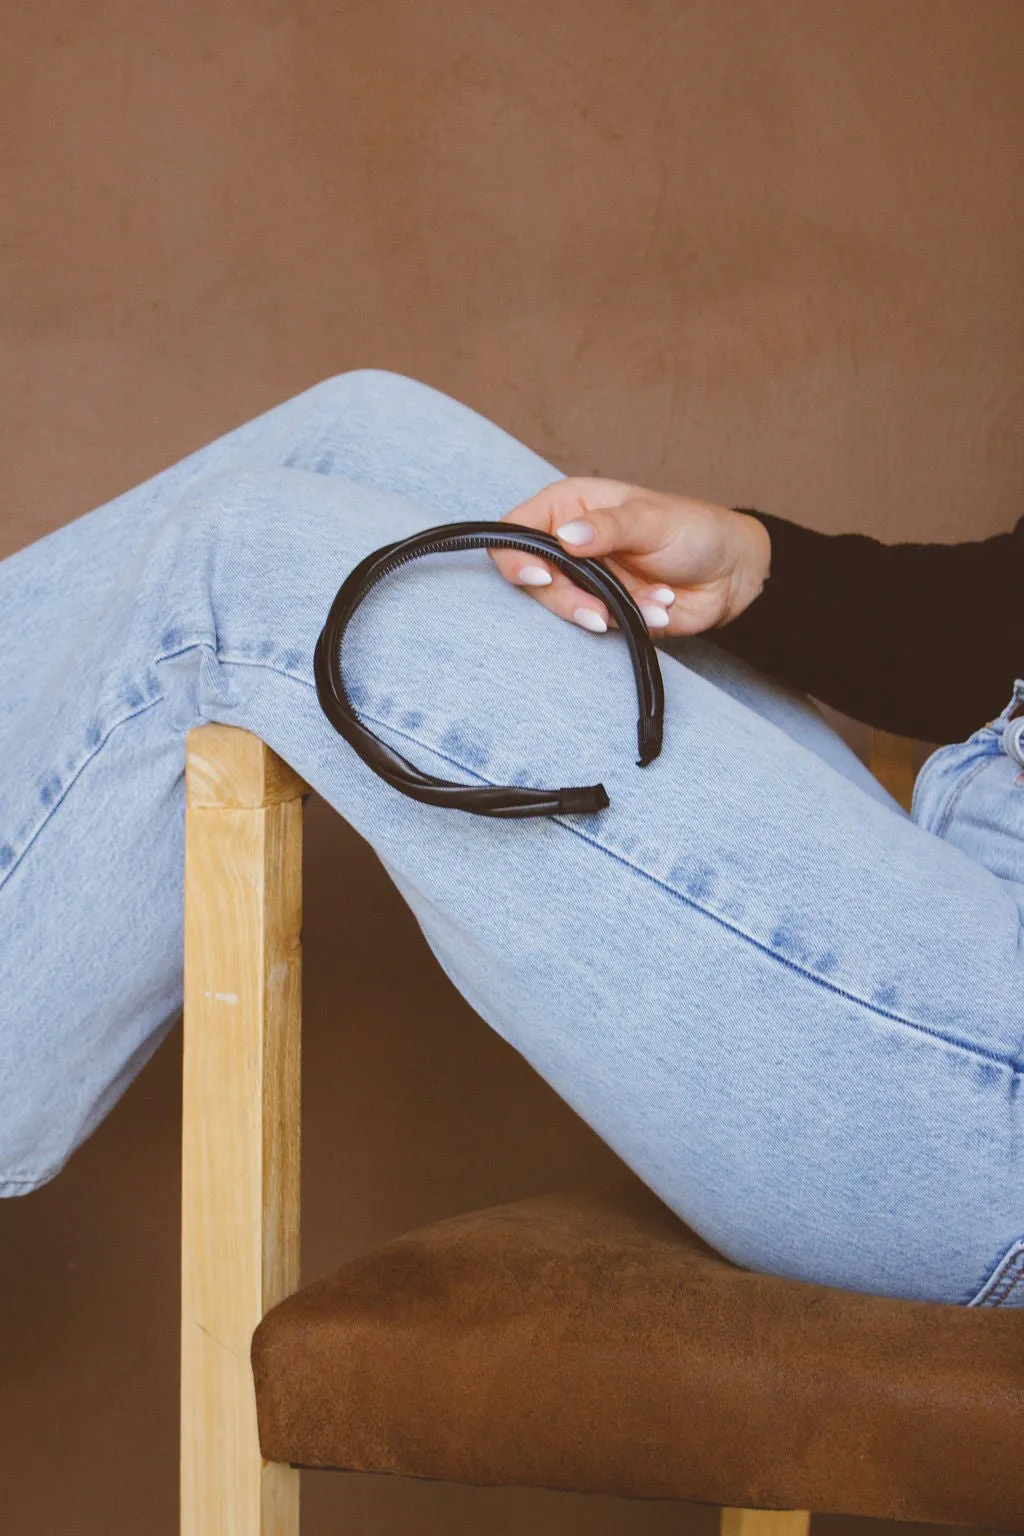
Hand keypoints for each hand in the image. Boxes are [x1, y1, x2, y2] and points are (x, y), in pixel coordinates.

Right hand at [486, 476, 770, 636]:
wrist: (730, 573)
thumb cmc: (693, 530)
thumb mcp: (651, 519)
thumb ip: (608, 527)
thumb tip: (567, 537)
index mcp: (569, 508)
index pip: (515, 530)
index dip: (515, 555)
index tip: (541, 576)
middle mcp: (567, 545)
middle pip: (531, 579)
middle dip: (566, 600)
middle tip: (600, 611)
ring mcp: (583, 580)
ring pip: (559, 608)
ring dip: (603, 613)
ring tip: (650, 604)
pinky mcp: (602, 610)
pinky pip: (595, 626)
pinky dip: (627, 623)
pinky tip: (659, 609)